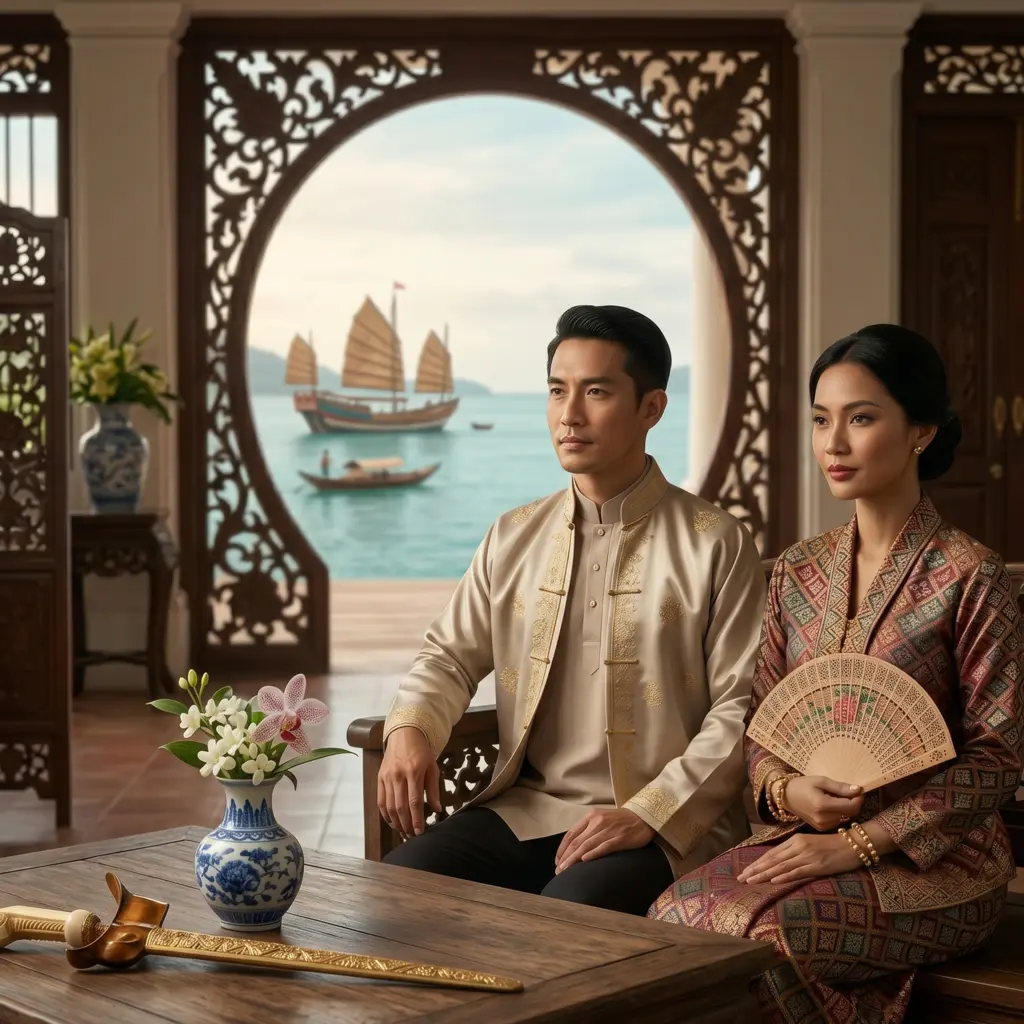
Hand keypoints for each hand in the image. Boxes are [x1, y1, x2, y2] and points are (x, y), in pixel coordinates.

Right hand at [377, 727, 441, 837]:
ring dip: (396, 822)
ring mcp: (387, 777)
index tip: (420, 832)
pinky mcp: (379, 778)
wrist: (404, 734)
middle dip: (406, 824)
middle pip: (400, 806)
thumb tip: (437, 809)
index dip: (416, 819)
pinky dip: (385, 814)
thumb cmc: (421, 752)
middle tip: (412, 836)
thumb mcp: (433, 767)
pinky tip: (392, 822)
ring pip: (389, 806)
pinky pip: (380, 800)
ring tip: (403, 832)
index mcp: (414, 772)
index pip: (414, 801)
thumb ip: (433, 789)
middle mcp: (398, 775)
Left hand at [554, 808, 654, 873]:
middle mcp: (597, 822)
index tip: (557, 861)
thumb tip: (574, 848)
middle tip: (558, 871)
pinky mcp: (620, 838)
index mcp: (591, 816)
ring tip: (566, 871)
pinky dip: (593, 854)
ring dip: (574, 859)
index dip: (562, 849)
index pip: (571, 834)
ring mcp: (609, 830)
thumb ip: (588, 830)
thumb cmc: (621, 821)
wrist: (643, 816)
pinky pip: (604, 847)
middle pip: (576, 842)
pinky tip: (584, 861)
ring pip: (586, 846)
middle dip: (565, 857)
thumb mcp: (601, 819)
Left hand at [737, 832, 862, 884]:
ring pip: (780, 866)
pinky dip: (784, 876)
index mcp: (796, 840)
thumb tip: (780, 863)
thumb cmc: (833, 845)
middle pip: (772, 859)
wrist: (854, 843)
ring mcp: (807, 856)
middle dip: (755, 869)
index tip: (746, 871)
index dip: (757, 863)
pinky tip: (773, 880)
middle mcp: (798, 847)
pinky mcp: (817, 865)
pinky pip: (797, 871)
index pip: (772, 853)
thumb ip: (796, 851)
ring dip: (764, 874)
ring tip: (750, 881)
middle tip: (740, 878)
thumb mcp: (811, 844)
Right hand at [781, 775, 863, 830]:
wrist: (785, 796)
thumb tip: (858, 789)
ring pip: (846, 817)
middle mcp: (824, 819)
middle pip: (850, 813)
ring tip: (834, 797)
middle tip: (846, 791)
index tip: (858, 789)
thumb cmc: (802, 785)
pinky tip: (830, 805)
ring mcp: (823, 826)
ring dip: (845, 807)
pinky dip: (838, 812)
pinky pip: (838, 820)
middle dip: (852, 801)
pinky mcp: (822, 828)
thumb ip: (840, 787)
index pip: (852, 806)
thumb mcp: (820, 781)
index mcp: (823, 805)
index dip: (859, 798)